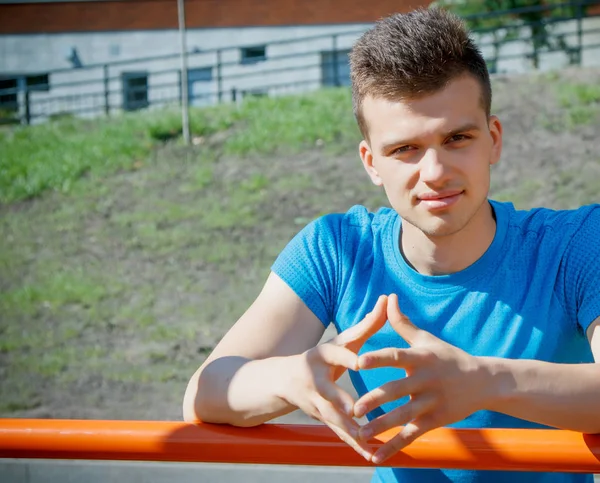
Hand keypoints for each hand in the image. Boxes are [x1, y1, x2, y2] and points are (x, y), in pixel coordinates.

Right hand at [280, 295, 387, 460]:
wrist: (282, 380)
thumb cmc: (323, 356)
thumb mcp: (341, 340)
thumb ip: (367, 323)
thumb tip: (388, 297)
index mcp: (321, 355)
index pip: (335, 355)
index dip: (346, 358)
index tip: (359, 362)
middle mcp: (314, 378)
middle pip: (328, 390)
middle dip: (340, 400)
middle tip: (355, 410)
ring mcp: (314, 401)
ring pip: (332, 416)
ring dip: (348, 429)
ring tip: (366, 438)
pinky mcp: (319, 417)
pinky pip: (338, 433)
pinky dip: (353, 445)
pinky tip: (369, 455)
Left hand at [354, 294, 490, 463]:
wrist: (484, 382)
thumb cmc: (448, 357)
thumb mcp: (426, 339)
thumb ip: (403, 323)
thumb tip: (389, 298)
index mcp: (420, 358)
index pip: (396, 356)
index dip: (377, 359)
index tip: (358, 362)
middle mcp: (425, 380)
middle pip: (397, 390)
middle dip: (375, 400)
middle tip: (354, 408)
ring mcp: (431, 402)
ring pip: (403, 416)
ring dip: (381, 426)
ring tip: (360, 434)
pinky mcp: (435, 420)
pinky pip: (412, 435)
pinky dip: (395, 447)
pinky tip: (377, 456)